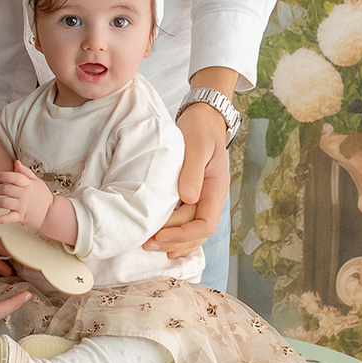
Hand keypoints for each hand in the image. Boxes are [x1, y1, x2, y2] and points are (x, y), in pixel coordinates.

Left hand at [0, 161, 52, 228]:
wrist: (51, 213)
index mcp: (28, 185)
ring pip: (4, 202)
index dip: (4, 175)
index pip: (15, 177)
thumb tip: (16, 163)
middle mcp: (24, 195)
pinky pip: (8, 218)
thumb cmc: (43, 196)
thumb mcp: (37, 181)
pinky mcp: (21, 216)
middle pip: (6, 189)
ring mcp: (22, 206)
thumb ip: (26, 172)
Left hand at [146, 101, 230, 256]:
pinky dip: (173, 233)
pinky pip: (185, 222)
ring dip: (172, 241)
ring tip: (148, 244)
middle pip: (197, 233)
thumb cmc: (200, 129)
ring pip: (191, 231)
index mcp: (216, 190)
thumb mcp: (197, 145)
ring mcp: (202, 199)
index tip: (160, 234)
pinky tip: (159, 238)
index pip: (206, 224)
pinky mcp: (191, 196)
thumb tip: (189, 198)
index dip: (184, 234)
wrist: (203, 119)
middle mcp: (210, 199)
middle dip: (173, 241)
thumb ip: (193, 171)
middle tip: (145, 242)